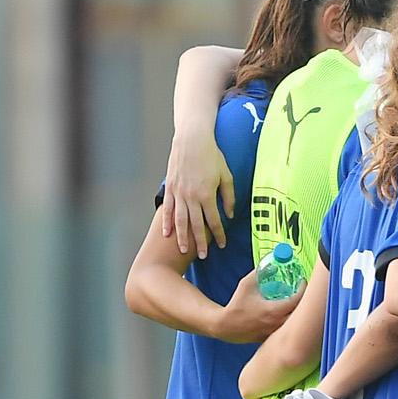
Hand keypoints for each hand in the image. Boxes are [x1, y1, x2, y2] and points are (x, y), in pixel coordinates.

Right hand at [164, 128, 235, 258]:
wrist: (192, 141)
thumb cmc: (212, 156)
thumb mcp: (226, 175)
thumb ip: (229, 197)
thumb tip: (230, 215)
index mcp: (207, 194)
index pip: (214, 220)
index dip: (218, 234)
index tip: (221, 245)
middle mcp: (192, 196)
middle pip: (196, 225)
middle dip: (200, 242)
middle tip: (203, 256)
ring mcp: (179, 193)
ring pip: (180, 220)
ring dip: (182, 237)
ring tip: (183, 250)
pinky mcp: (170, 189)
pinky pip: (168, 209)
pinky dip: (167, 222)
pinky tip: (167, 233)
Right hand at [214, 270, 296, 343]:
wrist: (225, 326)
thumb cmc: (236, 305)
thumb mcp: (247, 284)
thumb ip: (260, 272)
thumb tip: (273, 263)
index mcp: (273, 311)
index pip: (298, 299)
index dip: (303, 289)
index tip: (302, 282)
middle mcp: (277, 323)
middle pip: (302, 313)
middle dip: (305, 301)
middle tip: (303, 292)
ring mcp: (275, 332)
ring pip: (296, 323)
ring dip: (298, 312)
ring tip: (296, 302)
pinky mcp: (272, 337)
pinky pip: (287, 329)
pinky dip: (290, 321)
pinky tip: (285, 313)